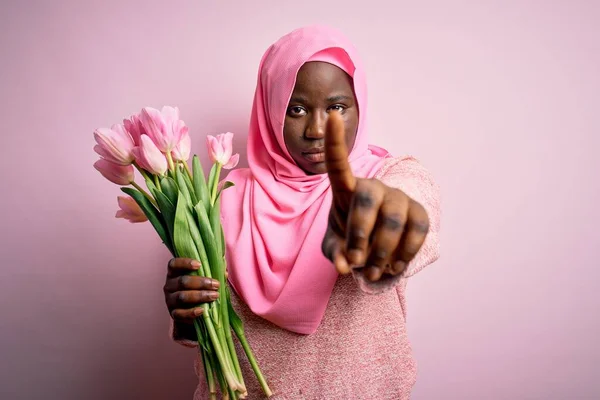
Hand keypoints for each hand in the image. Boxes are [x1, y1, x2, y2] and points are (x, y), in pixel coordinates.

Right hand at [163, 258, 220, 321]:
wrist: (191, 312)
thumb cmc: (198, 290)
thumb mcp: (203, 279)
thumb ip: (212, 272)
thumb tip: (224, 271)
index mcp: (174, 273)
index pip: (173, 264)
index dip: (185, 263)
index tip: (199, 264)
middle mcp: (169, 285)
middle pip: (182, 281)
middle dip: (201, 283)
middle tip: (216, 285)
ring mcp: (170, 300)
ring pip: (182, 297)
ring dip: (200, 296)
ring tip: (214, 296)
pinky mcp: (173, 314)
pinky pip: (180, 313)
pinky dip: (191, 312)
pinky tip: (202, 310)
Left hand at [321, 112, 429, 281]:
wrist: (378, 248)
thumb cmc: (350, 240)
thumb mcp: (335, 248)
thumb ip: (334, 254)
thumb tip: (343, 265)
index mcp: (346, 189)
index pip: (339, 162)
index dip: (336, 140)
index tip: (333, 114)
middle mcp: (373, 187)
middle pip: (366, 201)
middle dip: (359, 236)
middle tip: (355, 263)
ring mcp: (398, 198)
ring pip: (393, 220)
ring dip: (381, 253)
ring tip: (371, 274)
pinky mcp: (419, 212)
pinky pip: (417, 231)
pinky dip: (404, 255)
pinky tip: (393, 268)